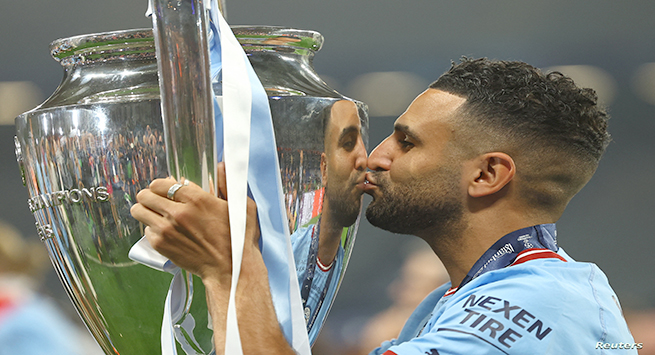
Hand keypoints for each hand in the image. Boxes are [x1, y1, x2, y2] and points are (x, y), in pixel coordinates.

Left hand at [129, 162, 259, 284]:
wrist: (231, 268)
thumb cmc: (238, 239)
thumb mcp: (242, 205)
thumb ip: (227, 183)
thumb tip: (222, 166)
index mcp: (196, 198)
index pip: (160, 183)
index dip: (161, 185)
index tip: (166, 190)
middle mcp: (177, 212)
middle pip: (145, 195)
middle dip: (149, 196)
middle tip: (157, 201)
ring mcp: (167, 230)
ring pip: (138, 211)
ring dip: (145, 211)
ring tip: (155, 215)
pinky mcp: (161, 246)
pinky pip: (145, 231)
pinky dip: (152, 230)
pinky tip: (164, 232)